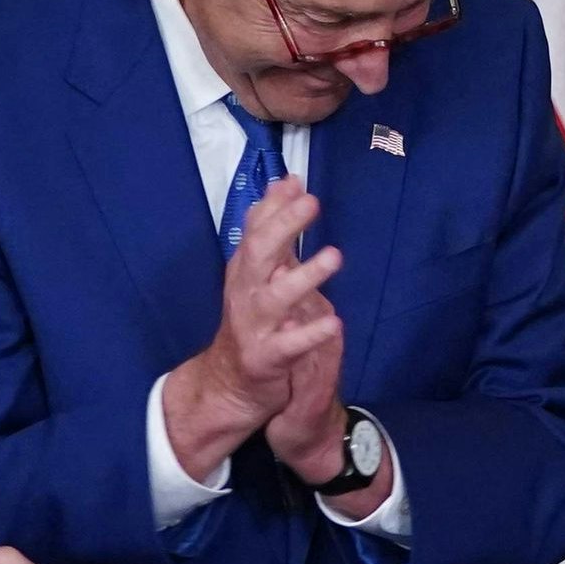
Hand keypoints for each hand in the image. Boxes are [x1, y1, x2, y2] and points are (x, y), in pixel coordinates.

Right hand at [159, 185, 347, 477]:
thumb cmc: (252, 319)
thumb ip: (271, 226)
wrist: (229, 382)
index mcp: (245, 270)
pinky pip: (290, 346)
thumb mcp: (257, 271)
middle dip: (284, 227)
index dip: (274, 207)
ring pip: (275, 298)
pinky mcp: (266, 358)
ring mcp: (254, 326)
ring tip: (334, 256)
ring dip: (304, 276)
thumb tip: (287, 181)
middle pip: (259, 254)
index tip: (297, 184)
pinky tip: (334, 323)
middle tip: (312, 204)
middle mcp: (246, 293)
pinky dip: (310, 335)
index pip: (255, 230)